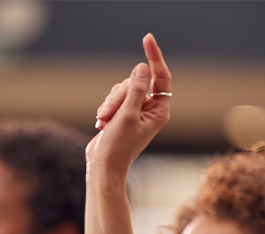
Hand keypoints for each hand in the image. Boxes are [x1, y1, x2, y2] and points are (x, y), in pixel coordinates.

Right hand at [86, 33, 171, 171]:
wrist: (103, 164)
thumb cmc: (118, 145)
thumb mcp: (128, 115)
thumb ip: (136, 90)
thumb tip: (142, 67)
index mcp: (160, 111)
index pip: (161, 77)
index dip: (155, 57)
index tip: (147, 38)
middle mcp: (150, 109)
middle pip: (136, 82)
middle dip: (119, 95)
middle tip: (111, 115)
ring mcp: (136, 110)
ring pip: (122, 88)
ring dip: (110, 104)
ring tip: (105, 122)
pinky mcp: (123, 112)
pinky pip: (114, 97)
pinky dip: (106, 108)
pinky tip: (103, 123)